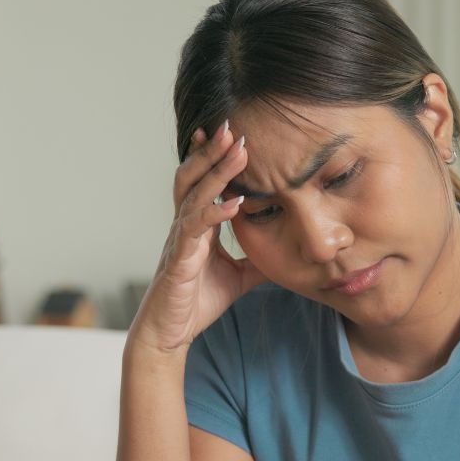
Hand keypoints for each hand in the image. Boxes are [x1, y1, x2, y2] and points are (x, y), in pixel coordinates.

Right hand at [129, 120, 267, 353]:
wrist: (170, 333)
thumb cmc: (197, 302)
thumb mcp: (239, 277)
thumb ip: (258, 261)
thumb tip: (288, 254)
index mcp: (197, 226)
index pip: (203, 182)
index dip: (213, 158)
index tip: (230, 134)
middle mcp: (185, 226)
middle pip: (194, 177)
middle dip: (212, 151)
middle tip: (232, 126)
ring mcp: (180, 241)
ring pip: (194, 196)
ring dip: (216, 173)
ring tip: (236, 152)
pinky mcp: (179, 261)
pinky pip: (195, 231)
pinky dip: (214, 214)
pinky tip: (233, 204)